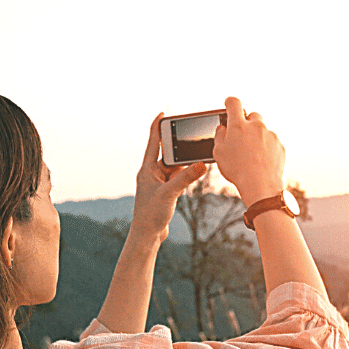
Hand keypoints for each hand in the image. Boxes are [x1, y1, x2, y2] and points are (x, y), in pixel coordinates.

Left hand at [131, 113, 207, 243]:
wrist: (147, 235)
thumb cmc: (151, 214)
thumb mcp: (170, 193)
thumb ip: (186, 178)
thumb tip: (202, 163)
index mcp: (147, 169)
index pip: (154, 142)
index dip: (157, 127)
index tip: (162, 114)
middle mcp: (152, 173)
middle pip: (167, 153)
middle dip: (178, 146)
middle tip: (188, 136)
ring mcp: (159, 182)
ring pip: (175, 166)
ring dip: (185, 162)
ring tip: (197, 156)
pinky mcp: (166, 191)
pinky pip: (178, 177)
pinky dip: (186, 173)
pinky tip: (196, 172)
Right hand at [213, 96, 285, 206]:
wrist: (260, 185)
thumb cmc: (237, 169)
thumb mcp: (219, 152)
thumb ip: (219, 136)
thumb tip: (223, 128)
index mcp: (238, 125)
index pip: (234, 103)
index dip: (230, 103)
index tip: (229, 105)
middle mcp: (256, 126)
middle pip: (252, 115)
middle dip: (246, 123)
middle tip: (241, 137)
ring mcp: (270, 135)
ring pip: (263, 130)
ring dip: (257, 137)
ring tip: (251, 155)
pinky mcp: (279, 145)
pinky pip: (271, 142)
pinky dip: (266, 148)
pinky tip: (261, 161)